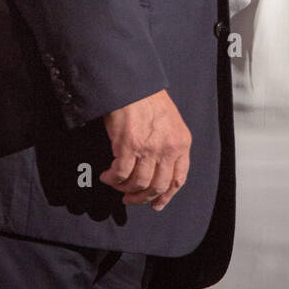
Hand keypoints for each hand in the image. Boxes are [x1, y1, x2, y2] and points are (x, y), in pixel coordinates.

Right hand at [100, 89, 190, 211]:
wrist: (132, 84)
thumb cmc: (149, 100)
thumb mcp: (171, 122)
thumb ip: (170, 145)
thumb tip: (158, 170)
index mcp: (181, 143)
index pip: (178, 179)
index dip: (166, 196)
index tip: (155, 204)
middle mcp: (168, 148)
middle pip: (158, 186)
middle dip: (142, 197)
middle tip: (130, 199)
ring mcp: (149, 148)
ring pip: (138, 183)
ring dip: (125, 189)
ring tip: (116, 185)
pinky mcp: (129, 146)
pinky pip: (120, 174)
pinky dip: (112, 179)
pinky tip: (107, 176)